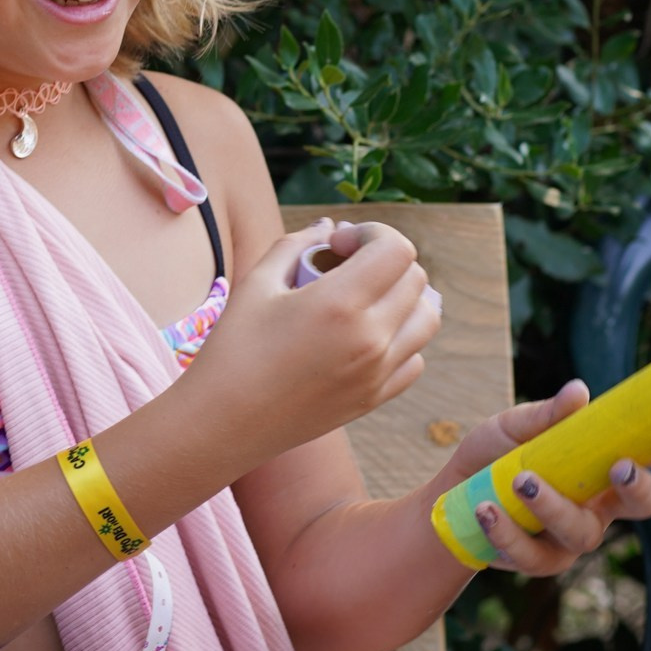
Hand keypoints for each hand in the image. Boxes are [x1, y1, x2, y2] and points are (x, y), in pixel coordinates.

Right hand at [188, 218, 440, 459]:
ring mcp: (378, 373)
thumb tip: (328, 227)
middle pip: (416, 279)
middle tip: (345, 266)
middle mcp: (371, 339)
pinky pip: (415, 358)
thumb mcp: (255, 284)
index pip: (396, 249)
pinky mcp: (376, 398)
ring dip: (403, 297)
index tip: (337, 245)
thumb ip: (296, 245)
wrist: (223, 423)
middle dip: (385, 260)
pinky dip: (400, 338)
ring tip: (365, 297)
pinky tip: (364, 335)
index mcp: (339, 304)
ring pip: (427, 318)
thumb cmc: (232, 350)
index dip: (371, 233)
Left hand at [439, 379, 650, 574]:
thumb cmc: (494, 456)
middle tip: (621, 465)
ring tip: (519, 480)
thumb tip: (579, 392)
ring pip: (582, 532)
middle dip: (640, 487)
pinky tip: (486, 509)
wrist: (450, 496)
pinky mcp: (539, 560)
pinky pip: (532, 555)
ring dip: (553, 506)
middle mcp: (599, 505)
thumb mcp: (513, 427)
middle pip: (644, 505)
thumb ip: (545, 415)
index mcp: (602, 467)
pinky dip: (508, 531)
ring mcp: (571, 537)